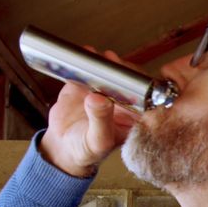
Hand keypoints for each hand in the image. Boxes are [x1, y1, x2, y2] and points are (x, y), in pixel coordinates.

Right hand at [39, 49, 141, 176]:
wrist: (62, 148)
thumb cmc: (86, 151)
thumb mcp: (97, 140)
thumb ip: (101, 120)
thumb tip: (99, 98)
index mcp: (133, 117)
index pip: (145, 97)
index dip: (141, 86)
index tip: (131, 79)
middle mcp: (122, 102)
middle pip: (128, 80)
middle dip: (122, 69)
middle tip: (114, 62)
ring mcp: (104, 91)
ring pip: (109, 72)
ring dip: (106, 62)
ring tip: (100, 57)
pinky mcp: (86, 85)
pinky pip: (88, 69)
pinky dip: (86, 61)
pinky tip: (84, 55)